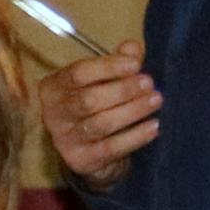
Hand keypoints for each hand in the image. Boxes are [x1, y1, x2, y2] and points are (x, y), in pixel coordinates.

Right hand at [38, 50, 161, 182]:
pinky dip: (135, 137)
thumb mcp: (101, 80)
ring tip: (156, 101)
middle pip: (88, 100)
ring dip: (132, 111)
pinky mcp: (81, 160)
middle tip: (149, 84)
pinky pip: (111, 148)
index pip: (78, 74)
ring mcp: (65, 140)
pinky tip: (153, 127)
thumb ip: (117, 61)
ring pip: (101, 124)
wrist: (88, 150)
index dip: (108, 67)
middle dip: (122, 90)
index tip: (135, 64)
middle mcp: (53, 114)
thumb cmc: (96, 104)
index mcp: (54, 87)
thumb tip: (133, 48)